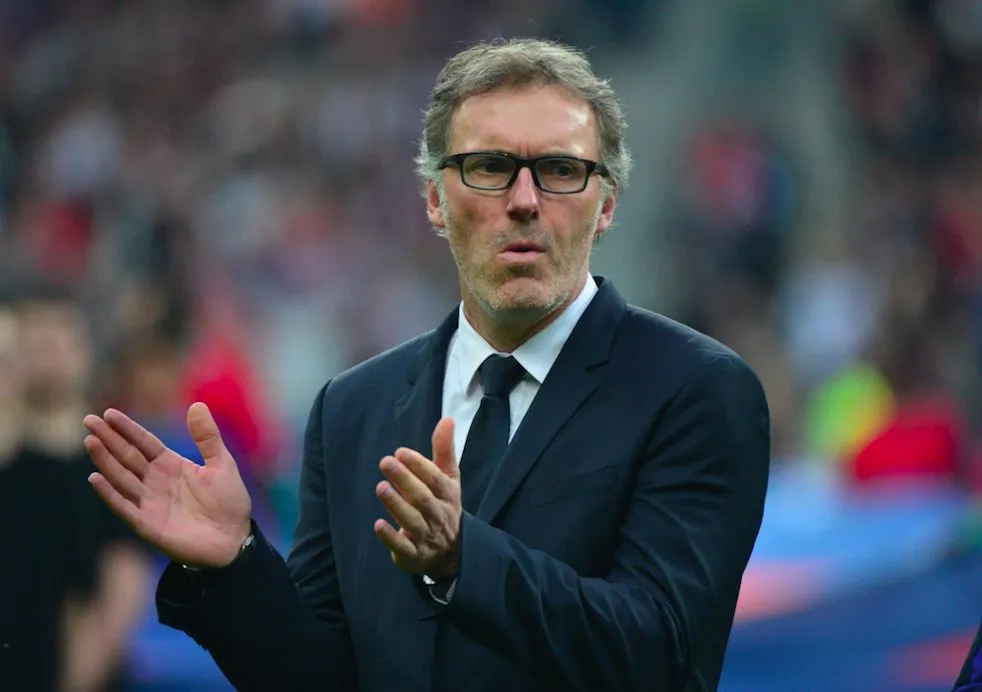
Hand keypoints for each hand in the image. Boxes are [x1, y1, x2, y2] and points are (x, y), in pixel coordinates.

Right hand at [83, 403, 252, 568]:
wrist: (234, 540)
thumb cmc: (229, 502)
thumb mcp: (221, 464)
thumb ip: (207, 437)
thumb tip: (197, 405)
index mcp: (171, 465)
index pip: (144, 442)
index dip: (127, 429)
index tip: (108, 413)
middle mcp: (156, 481)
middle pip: (128, 456)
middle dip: (108, 439)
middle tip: (89, 420)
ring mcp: (149, 502)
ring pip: (122, 477)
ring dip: (106, 461)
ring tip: (91, 442)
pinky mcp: (148, 524)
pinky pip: (124, 507)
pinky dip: (110, 493)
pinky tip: (95, 478)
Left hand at [374, 416, 461, 576]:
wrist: (453, 552)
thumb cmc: (444, 505)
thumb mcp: (448, 478)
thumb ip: (444, 450)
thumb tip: (448, 418)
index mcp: (448, 495)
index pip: (435, 479)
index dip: (419, 465)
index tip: (400, 452)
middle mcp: (439, 515)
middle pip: (423, 498)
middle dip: (405, 480)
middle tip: (385, 462)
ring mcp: (427, 537)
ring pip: (412, 521)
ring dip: (396, 504)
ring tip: (380, 487)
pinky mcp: (414, 555)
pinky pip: (403, 547)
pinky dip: (391, 537)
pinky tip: (378, 524)